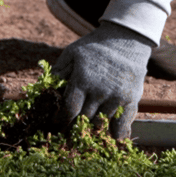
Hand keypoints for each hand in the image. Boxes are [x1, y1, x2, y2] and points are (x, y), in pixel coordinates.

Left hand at [52, 21, 151, 138]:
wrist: (125, 39)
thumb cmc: (93, 48)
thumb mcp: (72, 54)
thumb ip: (58, 72)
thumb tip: (44, 91)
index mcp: (83, 79)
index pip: (69, 109)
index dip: (61, 120)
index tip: (55, 125)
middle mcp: (100, 90)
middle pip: (84, 119)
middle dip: (73, 127)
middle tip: (66, 134)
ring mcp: (117, 96)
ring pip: (101, 123)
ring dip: (91, 130)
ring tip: (83, 134)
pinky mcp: (131, 99)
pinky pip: (122, 123)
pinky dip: (115, 133)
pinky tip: (109, 137)